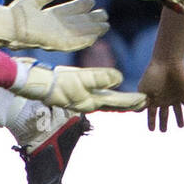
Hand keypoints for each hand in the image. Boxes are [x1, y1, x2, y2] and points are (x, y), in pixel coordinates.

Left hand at [0, 0, 108, 50]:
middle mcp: (56, 27)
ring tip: (105, 26)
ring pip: (79, 33)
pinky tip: (94, 37)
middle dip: (91, 20)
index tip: (91, 0)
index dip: (81, 6)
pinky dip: (84, 40)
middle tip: (104, 15)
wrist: (8, 26)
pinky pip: (74, 43)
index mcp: (50, 17)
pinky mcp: (56, 44)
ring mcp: (57, 36)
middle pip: (78, 23)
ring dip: (92, 30)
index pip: (70, 11)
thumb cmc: (17, 14)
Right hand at [11, 57, 146, 112]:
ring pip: (105, 102)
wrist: (35, 84)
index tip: (147, 101)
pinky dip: (105, 95)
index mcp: (92, 102)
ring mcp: (81, 99)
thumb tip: (120, 79)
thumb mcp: (81, 78)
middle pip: (114, 105)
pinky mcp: (74, 92)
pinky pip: (95, 95)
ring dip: (119, 101)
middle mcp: (88, 103)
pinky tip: (105, 91)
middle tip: (144, 103)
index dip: (133, 101)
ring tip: (129, 100)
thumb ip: (101, 78)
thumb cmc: (57, 82)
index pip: (118, 103)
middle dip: (129, 104)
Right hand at [137, 60, 183, 131]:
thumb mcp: (145, 89)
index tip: (151, 130)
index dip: (151, 122)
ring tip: (181, 126)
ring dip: (179, 119)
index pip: (152, 114)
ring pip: (178, 112)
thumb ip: (142, 102)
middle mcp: (164, 99)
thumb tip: (136, 112)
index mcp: (154, 99)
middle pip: (164, 114)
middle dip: (163, 123)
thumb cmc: (154, 75)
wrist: (168, 62)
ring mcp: (174, 97)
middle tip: (163, 131)